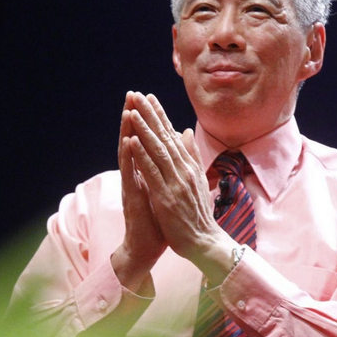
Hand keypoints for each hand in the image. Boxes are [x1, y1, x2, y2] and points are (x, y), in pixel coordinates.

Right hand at [111, 92, 167, 291]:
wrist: (146, 248)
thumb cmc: (157, 222)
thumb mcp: (166, 192)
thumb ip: (167, 172)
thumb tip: (173, 154)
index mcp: (147, 174)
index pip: (146, 142)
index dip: (147, 121)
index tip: (148, 99)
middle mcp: (136, 176)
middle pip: (134, 141)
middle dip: (134, 117)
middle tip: (132, 94)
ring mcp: (132, 185)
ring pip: (129, 153)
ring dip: (127, 131)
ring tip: (128, 110)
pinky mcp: (132, 197)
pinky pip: (130, 173)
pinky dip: (129, 157)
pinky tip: (129, 141)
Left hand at [125, 92, 234, 279]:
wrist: (204, 241)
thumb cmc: (198, 214)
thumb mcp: (197, 180)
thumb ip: (191, 155)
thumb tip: (185, 132)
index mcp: (188, 166)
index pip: (172, 135)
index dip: (160, 115)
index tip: (149, 97)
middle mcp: (183, 170)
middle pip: (164, 138)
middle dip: (150, 115)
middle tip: (138, 95)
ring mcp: (175, 183)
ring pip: (157, 151)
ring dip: (144, 130)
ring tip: (132, 111)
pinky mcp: (166, 197)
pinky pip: (151, 172)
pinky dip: (141, 155)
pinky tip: (132, 141)